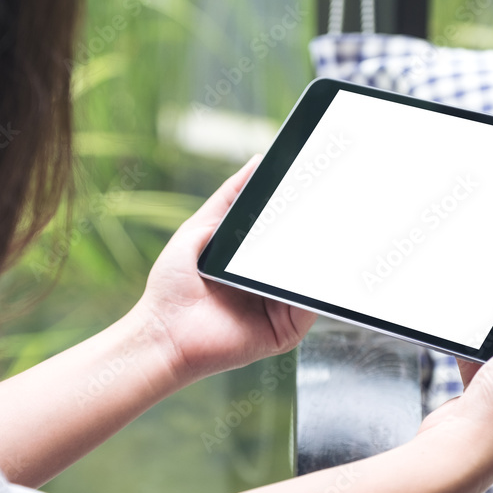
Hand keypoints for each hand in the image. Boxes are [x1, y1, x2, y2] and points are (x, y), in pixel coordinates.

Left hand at [136, 155, 316, 383]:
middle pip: (304, 254)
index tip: (315, 185)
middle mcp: (272, 283)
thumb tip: (258, 162)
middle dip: (317, 231)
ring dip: (319, 258)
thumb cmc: (174, 285)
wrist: (163, 331)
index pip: (288, 233)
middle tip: (328, 206)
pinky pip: (309, 307)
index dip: (302, 212)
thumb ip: (229, 197)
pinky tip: (307, 269)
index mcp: (255, 260)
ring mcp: (281, 307)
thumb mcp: (200, 228)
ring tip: (324, 232)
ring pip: (310, 279)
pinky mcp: (285, 331)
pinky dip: (313, 290)